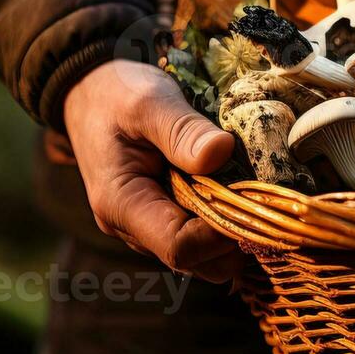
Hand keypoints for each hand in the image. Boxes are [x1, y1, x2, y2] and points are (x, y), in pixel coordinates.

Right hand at [62, 60, 243, 282]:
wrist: (91, 91)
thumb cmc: (115, 93)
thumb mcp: (148, 102)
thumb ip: (182, 130)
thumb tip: (222, 152)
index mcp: (122, 205)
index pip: (180, 248)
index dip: (221, 233)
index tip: (252, 200)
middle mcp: (133, 228)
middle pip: (197, 262)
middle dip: (235, 239)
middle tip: (263, 197)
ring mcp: (149, 226)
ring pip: (203, 257)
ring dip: (233, 232)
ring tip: (253, 192)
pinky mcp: (164, 216)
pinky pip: (201, 237)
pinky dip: (225, 222)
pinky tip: (240, 191)